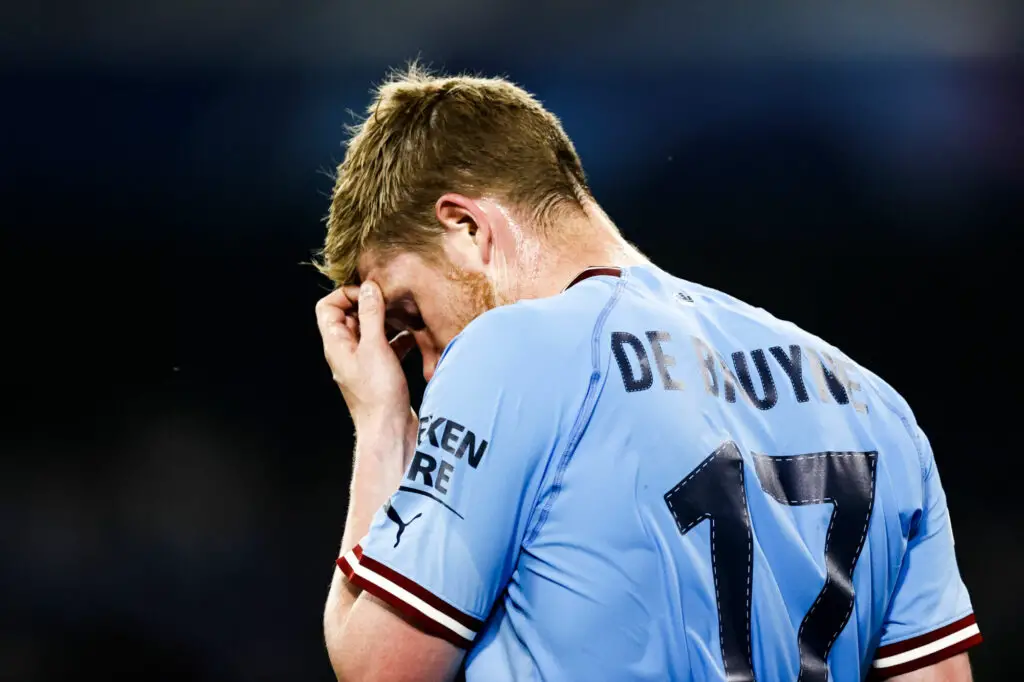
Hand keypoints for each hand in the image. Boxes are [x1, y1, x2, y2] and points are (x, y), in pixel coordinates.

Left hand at [315, 281, 415, 429]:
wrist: (389, 431)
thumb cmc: (378, 395)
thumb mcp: (375, 348)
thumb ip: (371, 315)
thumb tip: (368, 288)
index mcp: (336, 345)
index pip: (327, 307)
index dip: (346, 295)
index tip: (370, 294)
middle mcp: (346, 352)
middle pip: (350, 316)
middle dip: (371, 305)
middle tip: (393, 302)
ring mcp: (363, 362)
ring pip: (371, 331)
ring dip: (387, 322)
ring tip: (406, 317)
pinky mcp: (381, 372)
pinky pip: (387, 346)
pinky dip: (398, 339)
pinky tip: (414, 338)